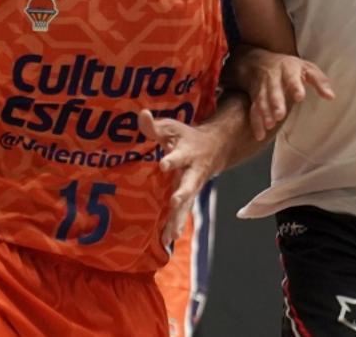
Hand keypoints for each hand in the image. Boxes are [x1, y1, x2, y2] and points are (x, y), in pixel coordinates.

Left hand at [139, 110, 226, 247]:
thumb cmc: (185, 136)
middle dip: (182, 194)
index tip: (164, 163)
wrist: (214, 148)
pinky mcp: (189, 198)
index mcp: (187, 153)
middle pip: (189, 184)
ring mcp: (192, 187)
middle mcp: (192, 172)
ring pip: (187, 205)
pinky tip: (167, 241)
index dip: (172, 159)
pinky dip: (176, 227)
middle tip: (175, 201)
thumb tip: (141, 114)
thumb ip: (154, 125)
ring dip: (179, 219)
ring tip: (170, 235)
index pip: (179, 155)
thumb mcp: (171, 127)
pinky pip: (183, 214)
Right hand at [233, 49, 333, 140]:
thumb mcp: (307, 68)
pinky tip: (260, 135)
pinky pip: (254, 110)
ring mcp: (262, 88)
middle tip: (280, 115)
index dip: (295, 86)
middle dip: (276, 102)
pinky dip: (256, 123)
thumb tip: (331, 97)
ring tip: (270, 125)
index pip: (291, 77)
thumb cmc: (290, 67)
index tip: (299, 96)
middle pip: (273, 90)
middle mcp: (273, 78)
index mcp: (288, 69)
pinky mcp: (255, 98)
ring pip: (262, 100)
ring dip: (265, 113)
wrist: (259, 62)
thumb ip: (320, 82)